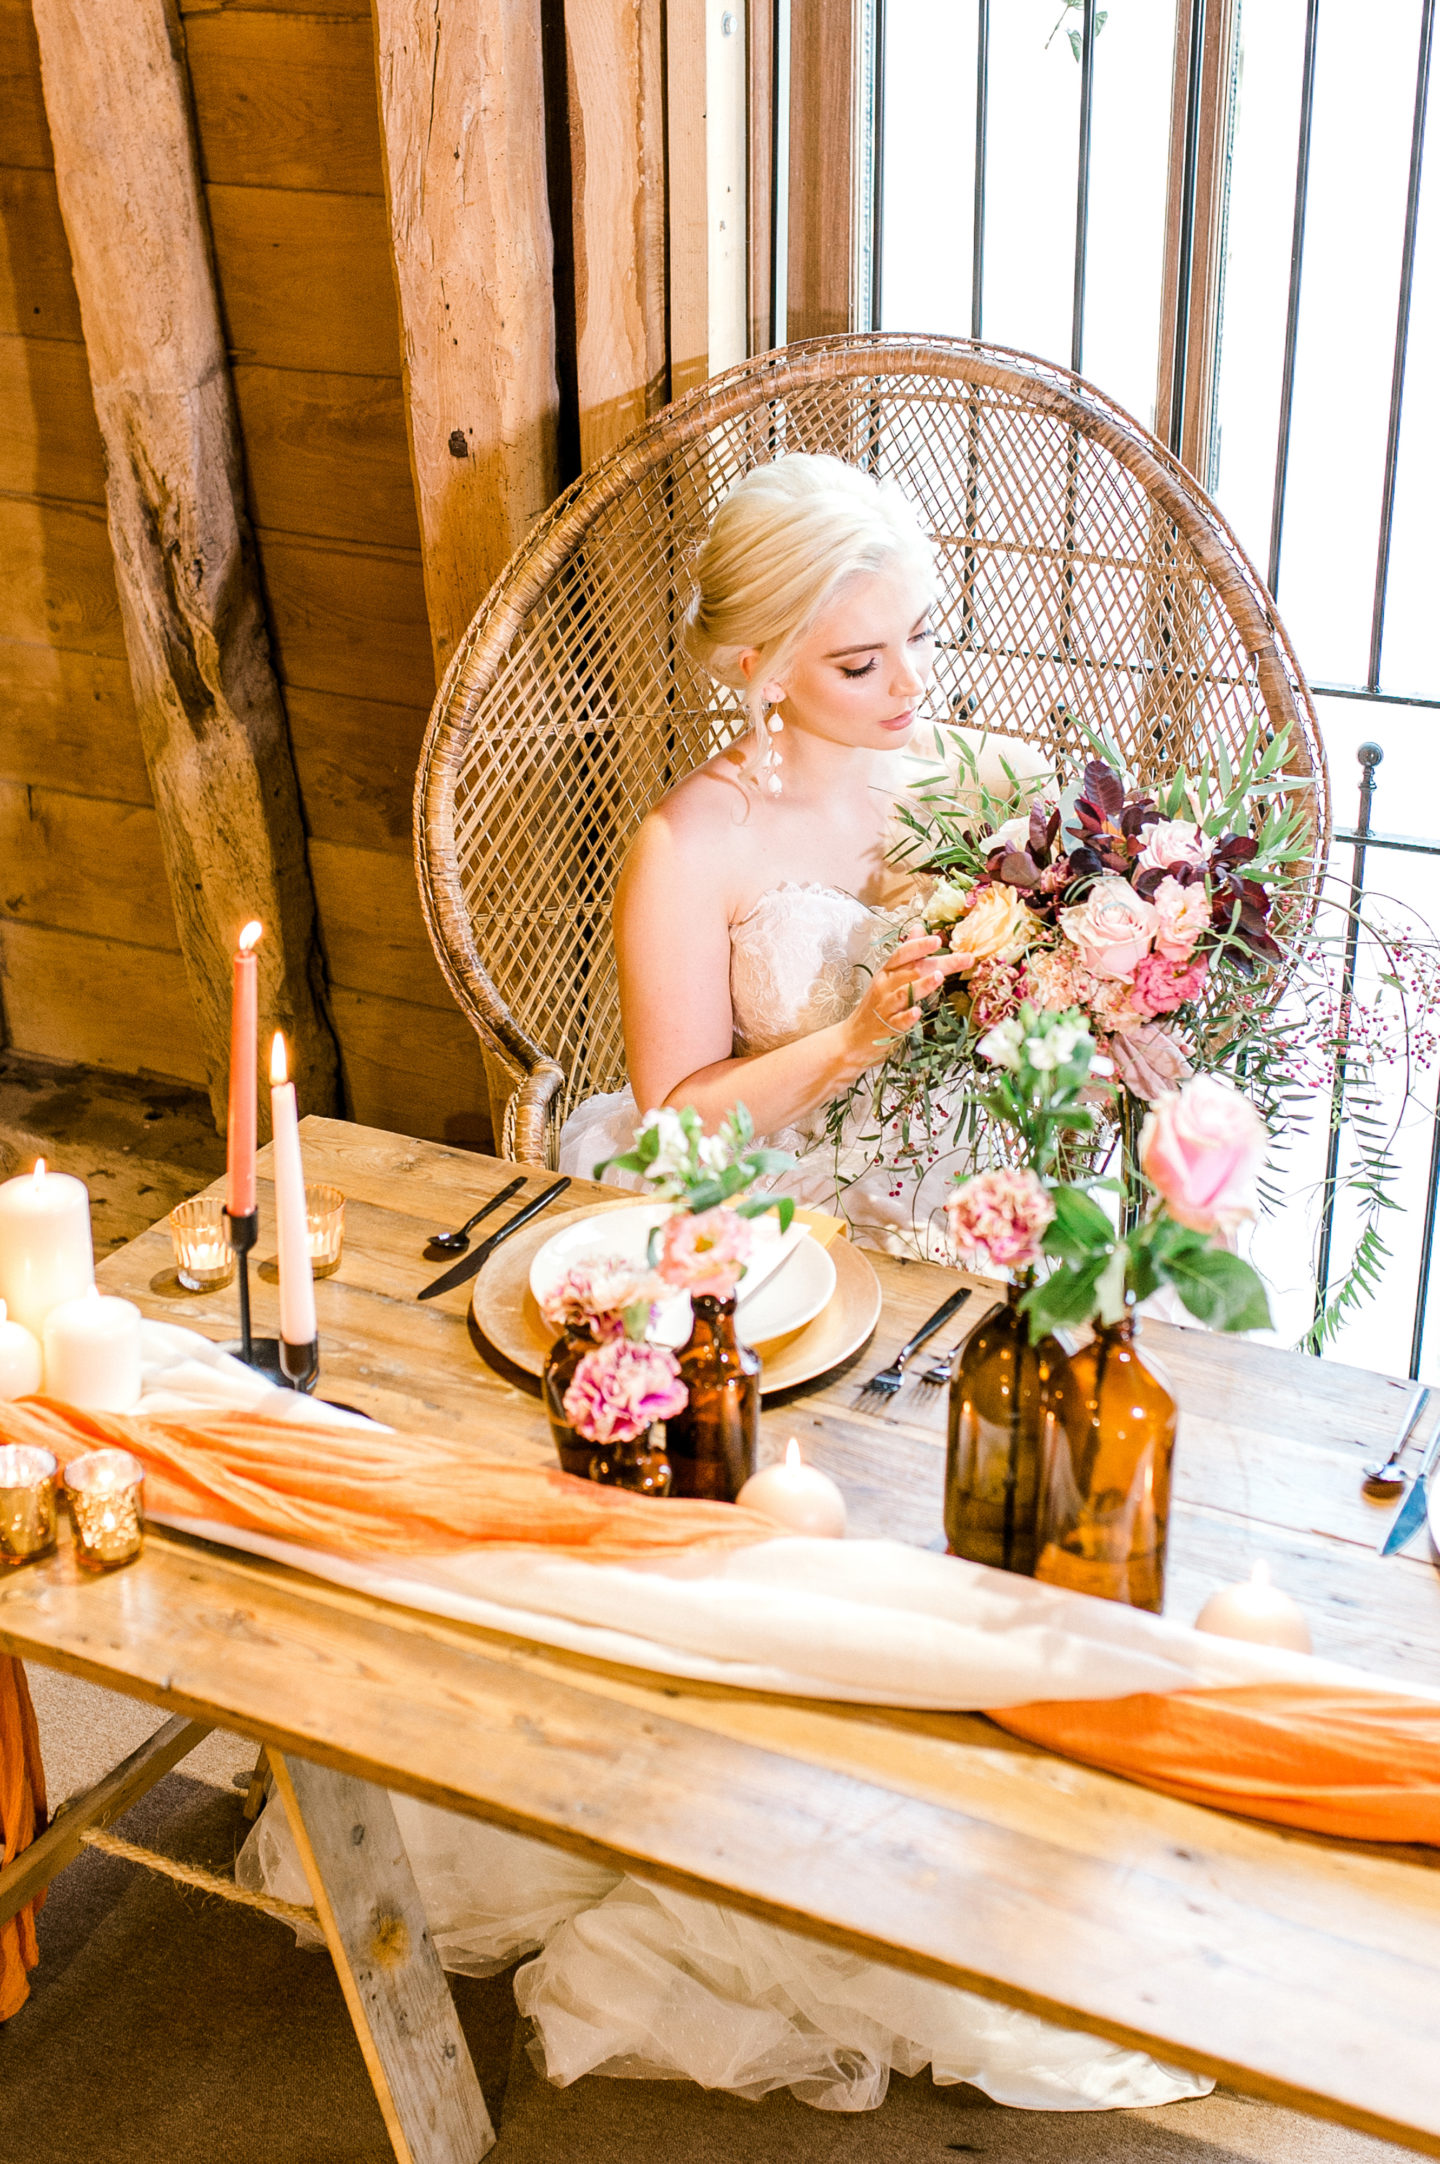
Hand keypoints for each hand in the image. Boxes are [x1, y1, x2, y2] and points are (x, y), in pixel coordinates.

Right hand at [841, 933, 963, 1074]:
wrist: (854, 1037)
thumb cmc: (876, 1005)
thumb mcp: (888, 976)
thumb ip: (906, 954)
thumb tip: (919, 928)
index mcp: (887, 972)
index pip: (902, 954)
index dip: (919, 946)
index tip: (939, 939)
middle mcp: (885, 986)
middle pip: (913, 971)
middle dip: (940, 964)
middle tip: (964, 958)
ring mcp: (885, 1007)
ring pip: (904, 993)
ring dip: (922, 985)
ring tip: (939, 977)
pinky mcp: (887, 1027)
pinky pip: (898, 1021)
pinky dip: (907, 1017)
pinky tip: (918, 1013)